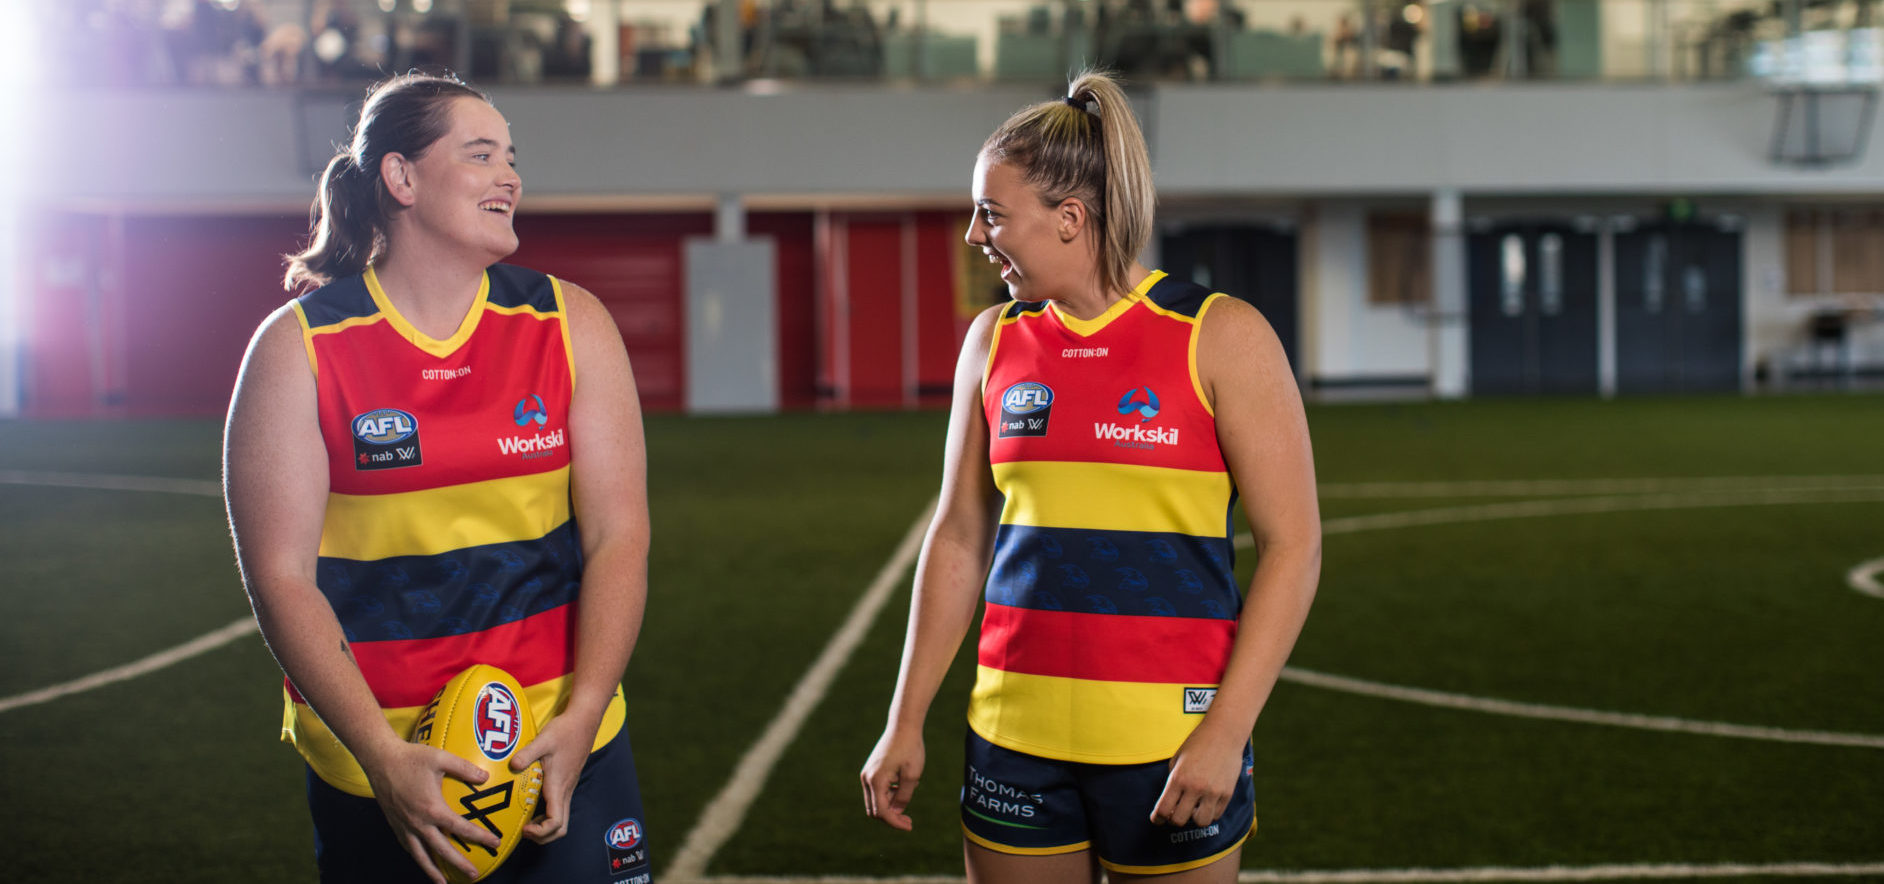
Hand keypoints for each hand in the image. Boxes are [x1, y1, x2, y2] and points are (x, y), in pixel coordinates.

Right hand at [360, 739, 500, 883]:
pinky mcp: (395, 824)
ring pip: (420, 855)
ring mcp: (405, 826)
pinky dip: (417, 857)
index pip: (460, 828)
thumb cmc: (411, 757)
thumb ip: (464, 768)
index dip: (479, 837)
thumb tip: (485, 777)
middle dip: (459, 864)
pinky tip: (423, 861)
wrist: (380, 759)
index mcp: (432, 808)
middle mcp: (418, 822)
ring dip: (432, 871)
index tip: (494, 843)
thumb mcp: (441, 758)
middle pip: (442, 850)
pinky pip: (408, 847)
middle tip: (473, 874)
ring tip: (443, 883)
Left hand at [510, 711, 600, 843]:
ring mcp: (567, 788)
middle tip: (524, 830)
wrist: (583, 721)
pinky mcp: (566, 782)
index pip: (556, 822)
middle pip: (561, 828)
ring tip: (526, 822)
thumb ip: (527, 753)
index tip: (525, 827)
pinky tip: (532, 805)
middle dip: (543, 836)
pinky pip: (559, 808)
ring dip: (545, 827)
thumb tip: (512, 765)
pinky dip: (546, 815)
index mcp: (558, 786)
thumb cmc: (565, 731)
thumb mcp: (543, 740)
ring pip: (561, 819)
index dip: (541, 832)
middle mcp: (565, 791)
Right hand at [860, 727, 924, 830]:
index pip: (882, 812)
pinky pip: (877, 791)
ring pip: (875, 801)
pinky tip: (903, 787)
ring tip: (908, 798)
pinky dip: (888, 795)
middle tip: (909, 821)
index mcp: (876, 781)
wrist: (903, 726)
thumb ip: (903, 796)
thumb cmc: (910, 748)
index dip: (895, 822)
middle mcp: (867, 779)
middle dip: (891, 818)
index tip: (909, 826)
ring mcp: (867, 774)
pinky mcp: (871, 770)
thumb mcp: (912, 775)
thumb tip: (895, 813)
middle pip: (875, 810)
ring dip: (890, 806)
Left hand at [1149, 723, 1245, 827]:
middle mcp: (1195, 788)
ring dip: (1194, 819)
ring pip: (1200, 823)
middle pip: (1179, 820)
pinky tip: (1206, 804)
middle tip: (1175, 813)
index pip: (1163, 809)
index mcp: (1179, 778)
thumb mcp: (1177, 759)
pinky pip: (1216, 815)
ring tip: (1193, 809)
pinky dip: (1209, 813)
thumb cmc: (1198, 743)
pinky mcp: (1227, 794)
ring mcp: (1213, 792)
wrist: (1224, 733)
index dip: (1158, 818)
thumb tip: (1171, 801)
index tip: (1158, 819)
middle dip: (1174, 819)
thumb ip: (1173, 780)